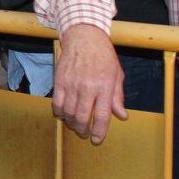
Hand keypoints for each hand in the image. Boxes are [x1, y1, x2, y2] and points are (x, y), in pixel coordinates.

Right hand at [52, 24, 125, 143]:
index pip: (102, 115)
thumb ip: (117, 97)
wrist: (84, 38)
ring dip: (71, 123)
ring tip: (75, 125)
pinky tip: (64, 115)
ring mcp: (72, 84)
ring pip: (69, 113)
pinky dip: (60, 113)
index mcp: (105, 86)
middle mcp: (88, 87)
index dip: (99, 131)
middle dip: (83, 130)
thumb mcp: (117, 75)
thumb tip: (121, 115)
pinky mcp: (60, 82)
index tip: (96, 139)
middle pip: (83, 117)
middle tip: (84, 134)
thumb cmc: (103, 56)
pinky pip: (57, 103)